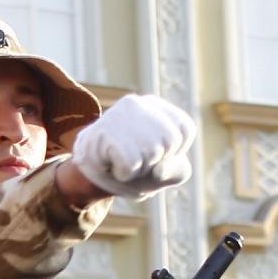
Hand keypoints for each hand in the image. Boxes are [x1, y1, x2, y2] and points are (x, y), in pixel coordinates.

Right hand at [70, 94, 196, 199]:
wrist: (91, 172)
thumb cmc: (133, 168)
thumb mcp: (164, 172)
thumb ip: (176, 170)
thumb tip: (160, 168)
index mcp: (158, 107)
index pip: (185, 129)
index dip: (174, 151)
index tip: (156, 155)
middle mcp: (140, 104)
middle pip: (170, 141)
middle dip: (156, 160)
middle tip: (137, 158)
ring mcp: (120, 115)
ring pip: (151, 153)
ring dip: (139, 168)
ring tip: (124, 160)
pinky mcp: (105, 131)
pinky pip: (131, 165)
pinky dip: (124, 174)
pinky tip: (112, 163)